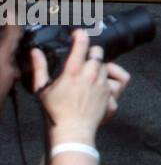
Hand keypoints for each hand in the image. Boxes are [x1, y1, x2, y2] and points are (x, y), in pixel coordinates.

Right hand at [31, 29, 123, 145]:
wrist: (72, 131)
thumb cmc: (55, 112)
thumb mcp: (42, 89)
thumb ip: (40, 68)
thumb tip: (36, 53)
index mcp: (73, 71)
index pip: (82, 44)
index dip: (81, 35)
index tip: (79, 34)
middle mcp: (91, 74)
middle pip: (97, 52)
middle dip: (91, 53)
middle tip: (82, 60)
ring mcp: (103, 83)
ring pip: (106, 65)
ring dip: (100, 67)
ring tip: (90, 75)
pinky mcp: (111, 93)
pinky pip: (121, 78)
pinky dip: (116, 77)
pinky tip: (108, 80)